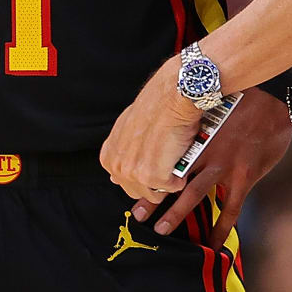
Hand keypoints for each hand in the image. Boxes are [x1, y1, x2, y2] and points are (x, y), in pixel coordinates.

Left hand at [101, 60, 202, 204]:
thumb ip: (121, 152)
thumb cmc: (155, 107)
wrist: (172, 98)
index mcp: (110, 157)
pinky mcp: (154, 177)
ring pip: (157, 194)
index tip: (155, 162)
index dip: (145, 174)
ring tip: (172, 156)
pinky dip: (182, 175)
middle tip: (166, 160)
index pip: (126, 183)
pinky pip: (173, 187)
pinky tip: (179, 156)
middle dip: (156, 180)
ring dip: (169, 178)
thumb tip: (117, 174)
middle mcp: (118, 167)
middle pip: (140, 192)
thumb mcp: (127, 128)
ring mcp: (135, 174)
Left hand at [133, 87, 291, 243]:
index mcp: (194, 135)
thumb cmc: (241, 102)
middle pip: (172, 178)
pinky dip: (221, 228)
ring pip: (194, 195)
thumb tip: (175, 129)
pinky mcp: (244, 176)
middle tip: (138, 215)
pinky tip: (214, 243)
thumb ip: (192, 122)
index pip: (163, 157)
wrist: (273, 103)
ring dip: (177, 214)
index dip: (147, 172)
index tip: (130, 183)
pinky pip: (230, 208)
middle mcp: (204, 151)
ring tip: (162, 230)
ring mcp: (224, 165)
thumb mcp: (209, 107)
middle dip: (153, 198)